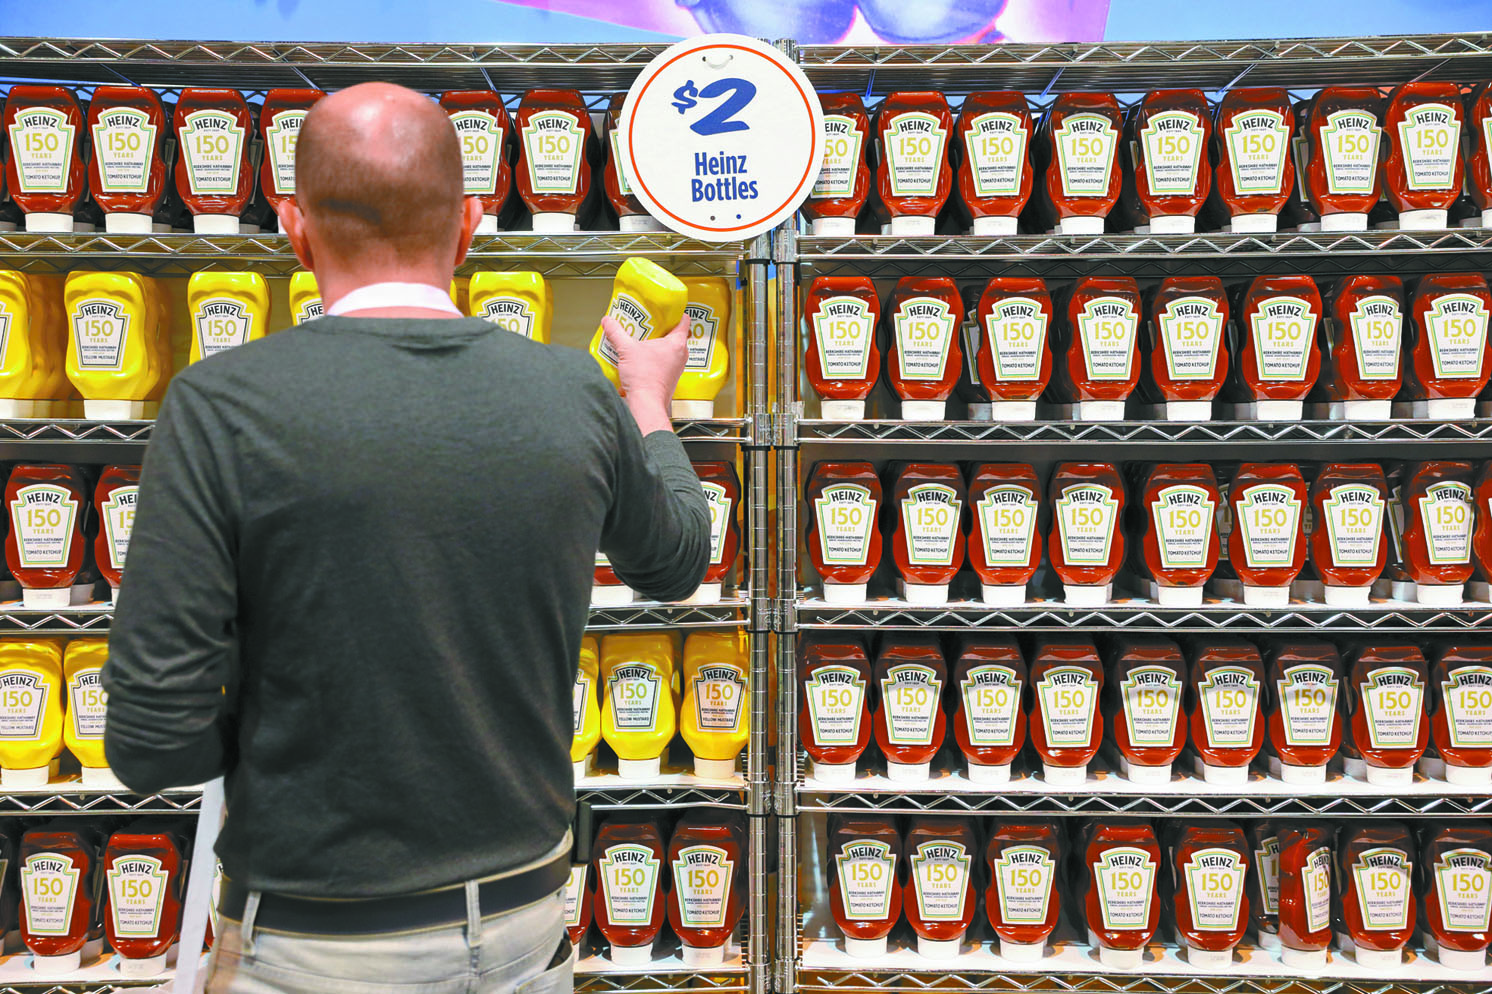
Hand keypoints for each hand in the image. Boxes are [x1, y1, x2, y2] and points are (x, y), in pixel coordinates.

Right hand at [602, 314, 689, 434]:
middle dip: (661, 328)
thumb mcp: (626, 349)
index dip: (675, 312)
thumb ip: (616, 332)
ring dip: (657, 345)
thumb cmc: (644, 378)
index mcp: (677, 343)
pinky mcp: (669, 378)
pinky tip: (640, 358)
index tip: (666, 308)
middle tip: (649, 322)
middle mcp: (681, 355)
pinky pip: (664, 363)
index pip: (684, 320)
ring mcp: (676, 368)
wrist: (646, 404)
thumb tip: (608, 321)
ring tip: (642, 340)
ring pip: (669, 350)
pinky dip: (654, 358)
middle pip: (675, 335)